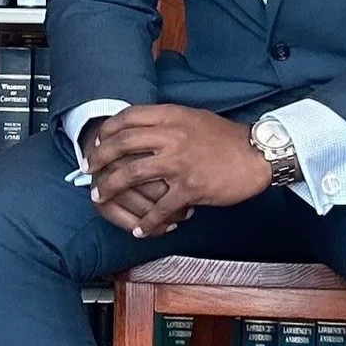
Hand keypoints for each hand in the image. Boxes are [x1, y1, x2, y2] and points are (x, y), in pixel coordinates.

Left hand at [86, 105, 271, 237]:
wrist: (257, 154)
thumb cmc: (227, 137)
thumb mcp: (194, 117)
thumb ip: (168, 121)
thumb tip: (142, 128)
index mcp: (172, 116)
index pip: (128, 117)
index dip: (107, 130)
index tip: (97, 141)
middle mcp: (172, 136)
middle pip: (122, 144)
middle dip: (99, 159)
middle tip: (88, 169)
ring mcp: (179, 163)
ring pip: (132, 174)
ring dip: (111, 188)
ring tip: (100, 197)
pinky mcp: (190, 187)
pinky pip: (161, 207)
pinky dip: (148, 221)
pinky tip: (141, 229)